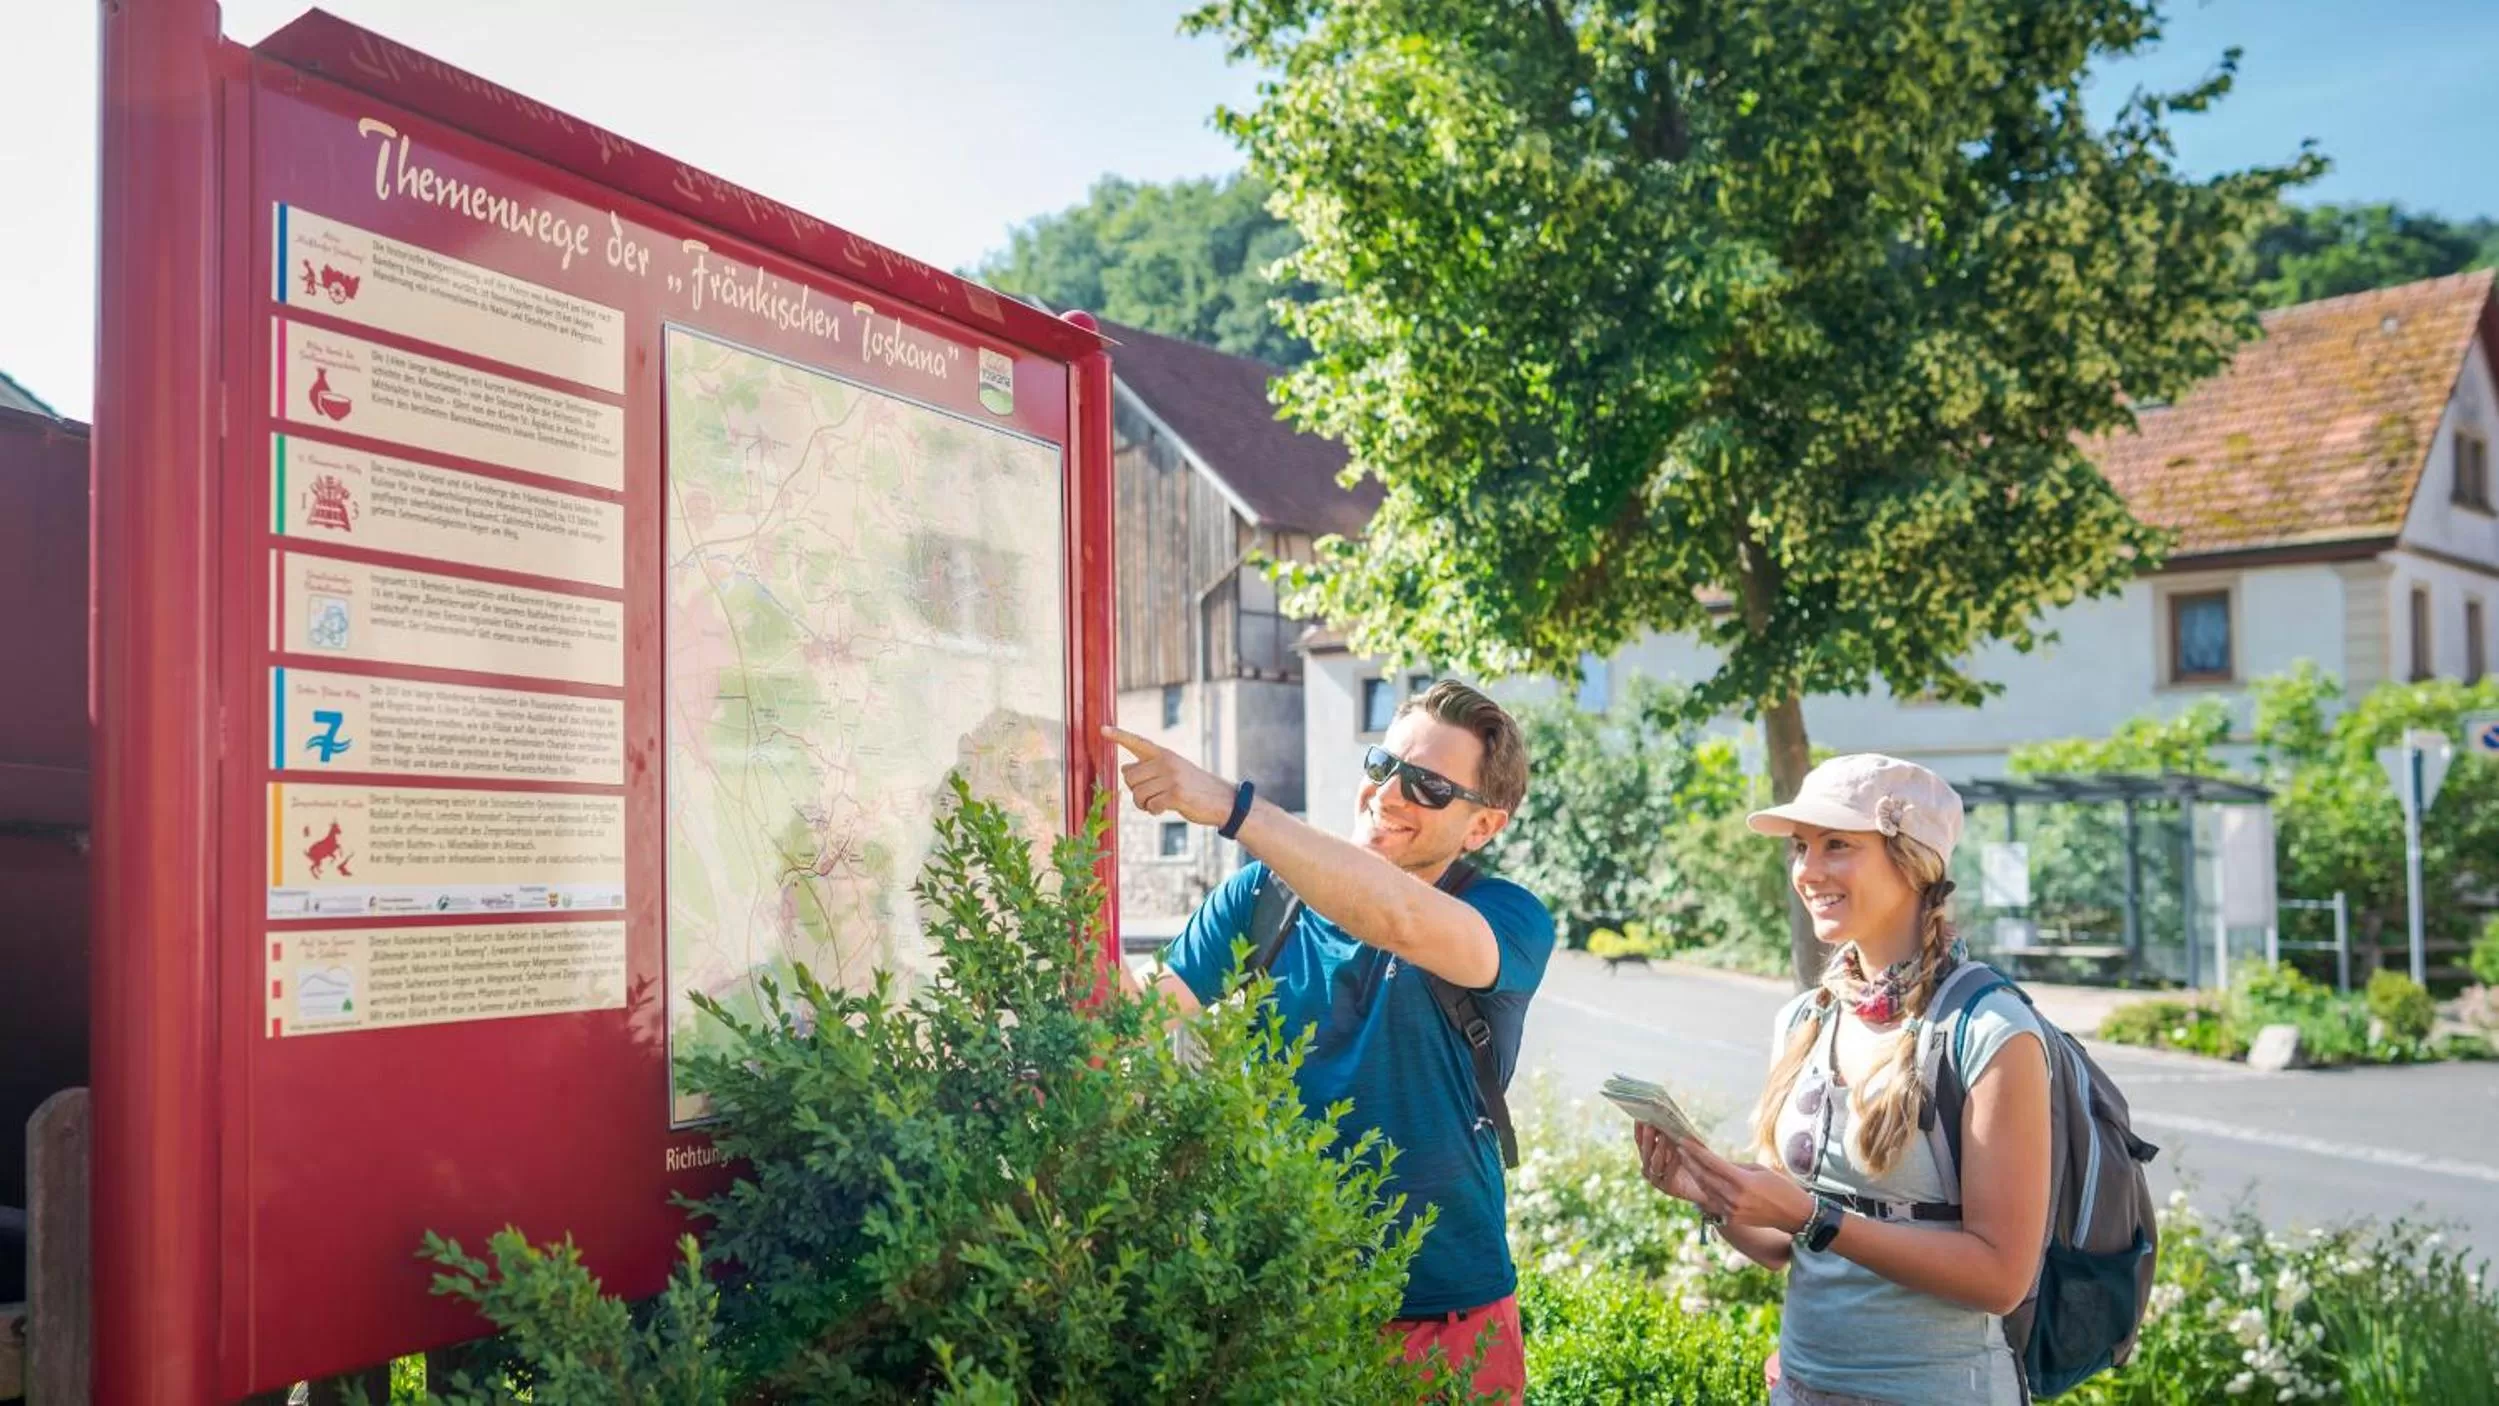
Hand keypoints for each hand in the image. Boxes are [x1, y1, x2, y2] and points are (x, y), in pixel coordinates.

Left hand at [1102, 726, 1237, 828]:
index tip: (1102, 729)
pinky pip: (1150, 806)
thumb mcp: (1173, 769)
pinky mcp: (1176, 794)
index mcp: (1163, 753)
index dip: (1119, 736)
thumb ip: (1150, 767)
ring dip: (1144, 804)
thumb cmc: (1192, 786)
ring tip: (1157, 803)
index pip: (1137, 742)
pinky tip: (1164, 809)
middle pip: (1129, 777)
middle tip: (1149, 795)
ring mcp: (1171, 777)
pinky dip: (1154, 811)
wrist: (1222, 799)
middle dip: (1135, 790)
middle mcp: (1166, 762)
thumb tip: (1124, 769)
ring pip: (1138, 794)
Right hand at [1632, 1123, 1711, 1206]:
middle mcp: (1649, 1166)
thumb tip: (1667, 1115)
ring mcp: (1655, 1178)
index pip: (1640, 1139)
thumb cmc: (1693, 1161)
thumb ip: (1673, 1133)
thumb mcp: (1682, 1144)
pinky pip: (1666, 1174)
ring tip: (1665, 1136)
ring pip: (1653, 1162)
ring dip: (1659, 1148)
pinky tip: (1678, 1153)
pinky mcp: (1666, 1188)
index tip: (1641, 1115)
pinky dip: (1671, 1163)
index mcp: (1649, 1154)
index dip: (1639, 1128)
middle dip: (1648, 1136)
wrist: (1706, 1187)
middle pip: (1644, 1149)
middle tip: (1650, 1123)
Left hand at [1674, 1138, 1817, 1234]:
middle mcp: (1734, 1198)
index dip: (1696, 1151)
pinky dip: (1705, 1190)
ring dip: (1694, 1175)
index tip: (1684, 1140)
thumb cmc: (1781, 1187)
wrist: (1794, 1215)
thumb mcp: (1759, 1170)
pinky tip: (1699, 1180)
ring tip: (1686, 1161)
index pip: (1712, 1163)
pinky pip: (1712, 1202)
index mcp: (1742, 1182)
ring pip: (1705, 1190)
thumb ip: (1735, 1167)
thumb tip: (1716, 1162)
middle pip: (1704, 1177)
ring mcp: (1731, 1211)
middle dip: (1689, 1161)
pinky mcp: (1731, 1219)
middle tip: (1680, 1148)